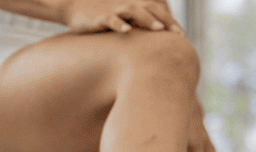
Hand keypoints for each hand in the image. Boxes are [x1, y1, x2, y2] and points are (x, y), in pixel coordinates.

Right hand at [63, 0, 183, 33]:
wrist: (74, 8)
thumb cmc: (103, 17)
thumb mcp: (125, 20)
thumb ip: (140, 27)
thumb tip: (156, 43)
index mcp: (135, 5)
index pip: (157, 10)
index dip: (170, 21)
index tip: (182, 35)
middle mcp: (127, 5)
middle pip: (150, 9)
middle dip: (165, 20)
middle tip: (178, 34)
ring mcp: (113, 9)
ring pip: (132, 11)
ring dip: (146, 19)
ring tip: (158, 29)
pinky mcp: (99, 17)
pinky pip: (110, 19)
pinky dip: (118, 24)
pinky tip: (126, 31)